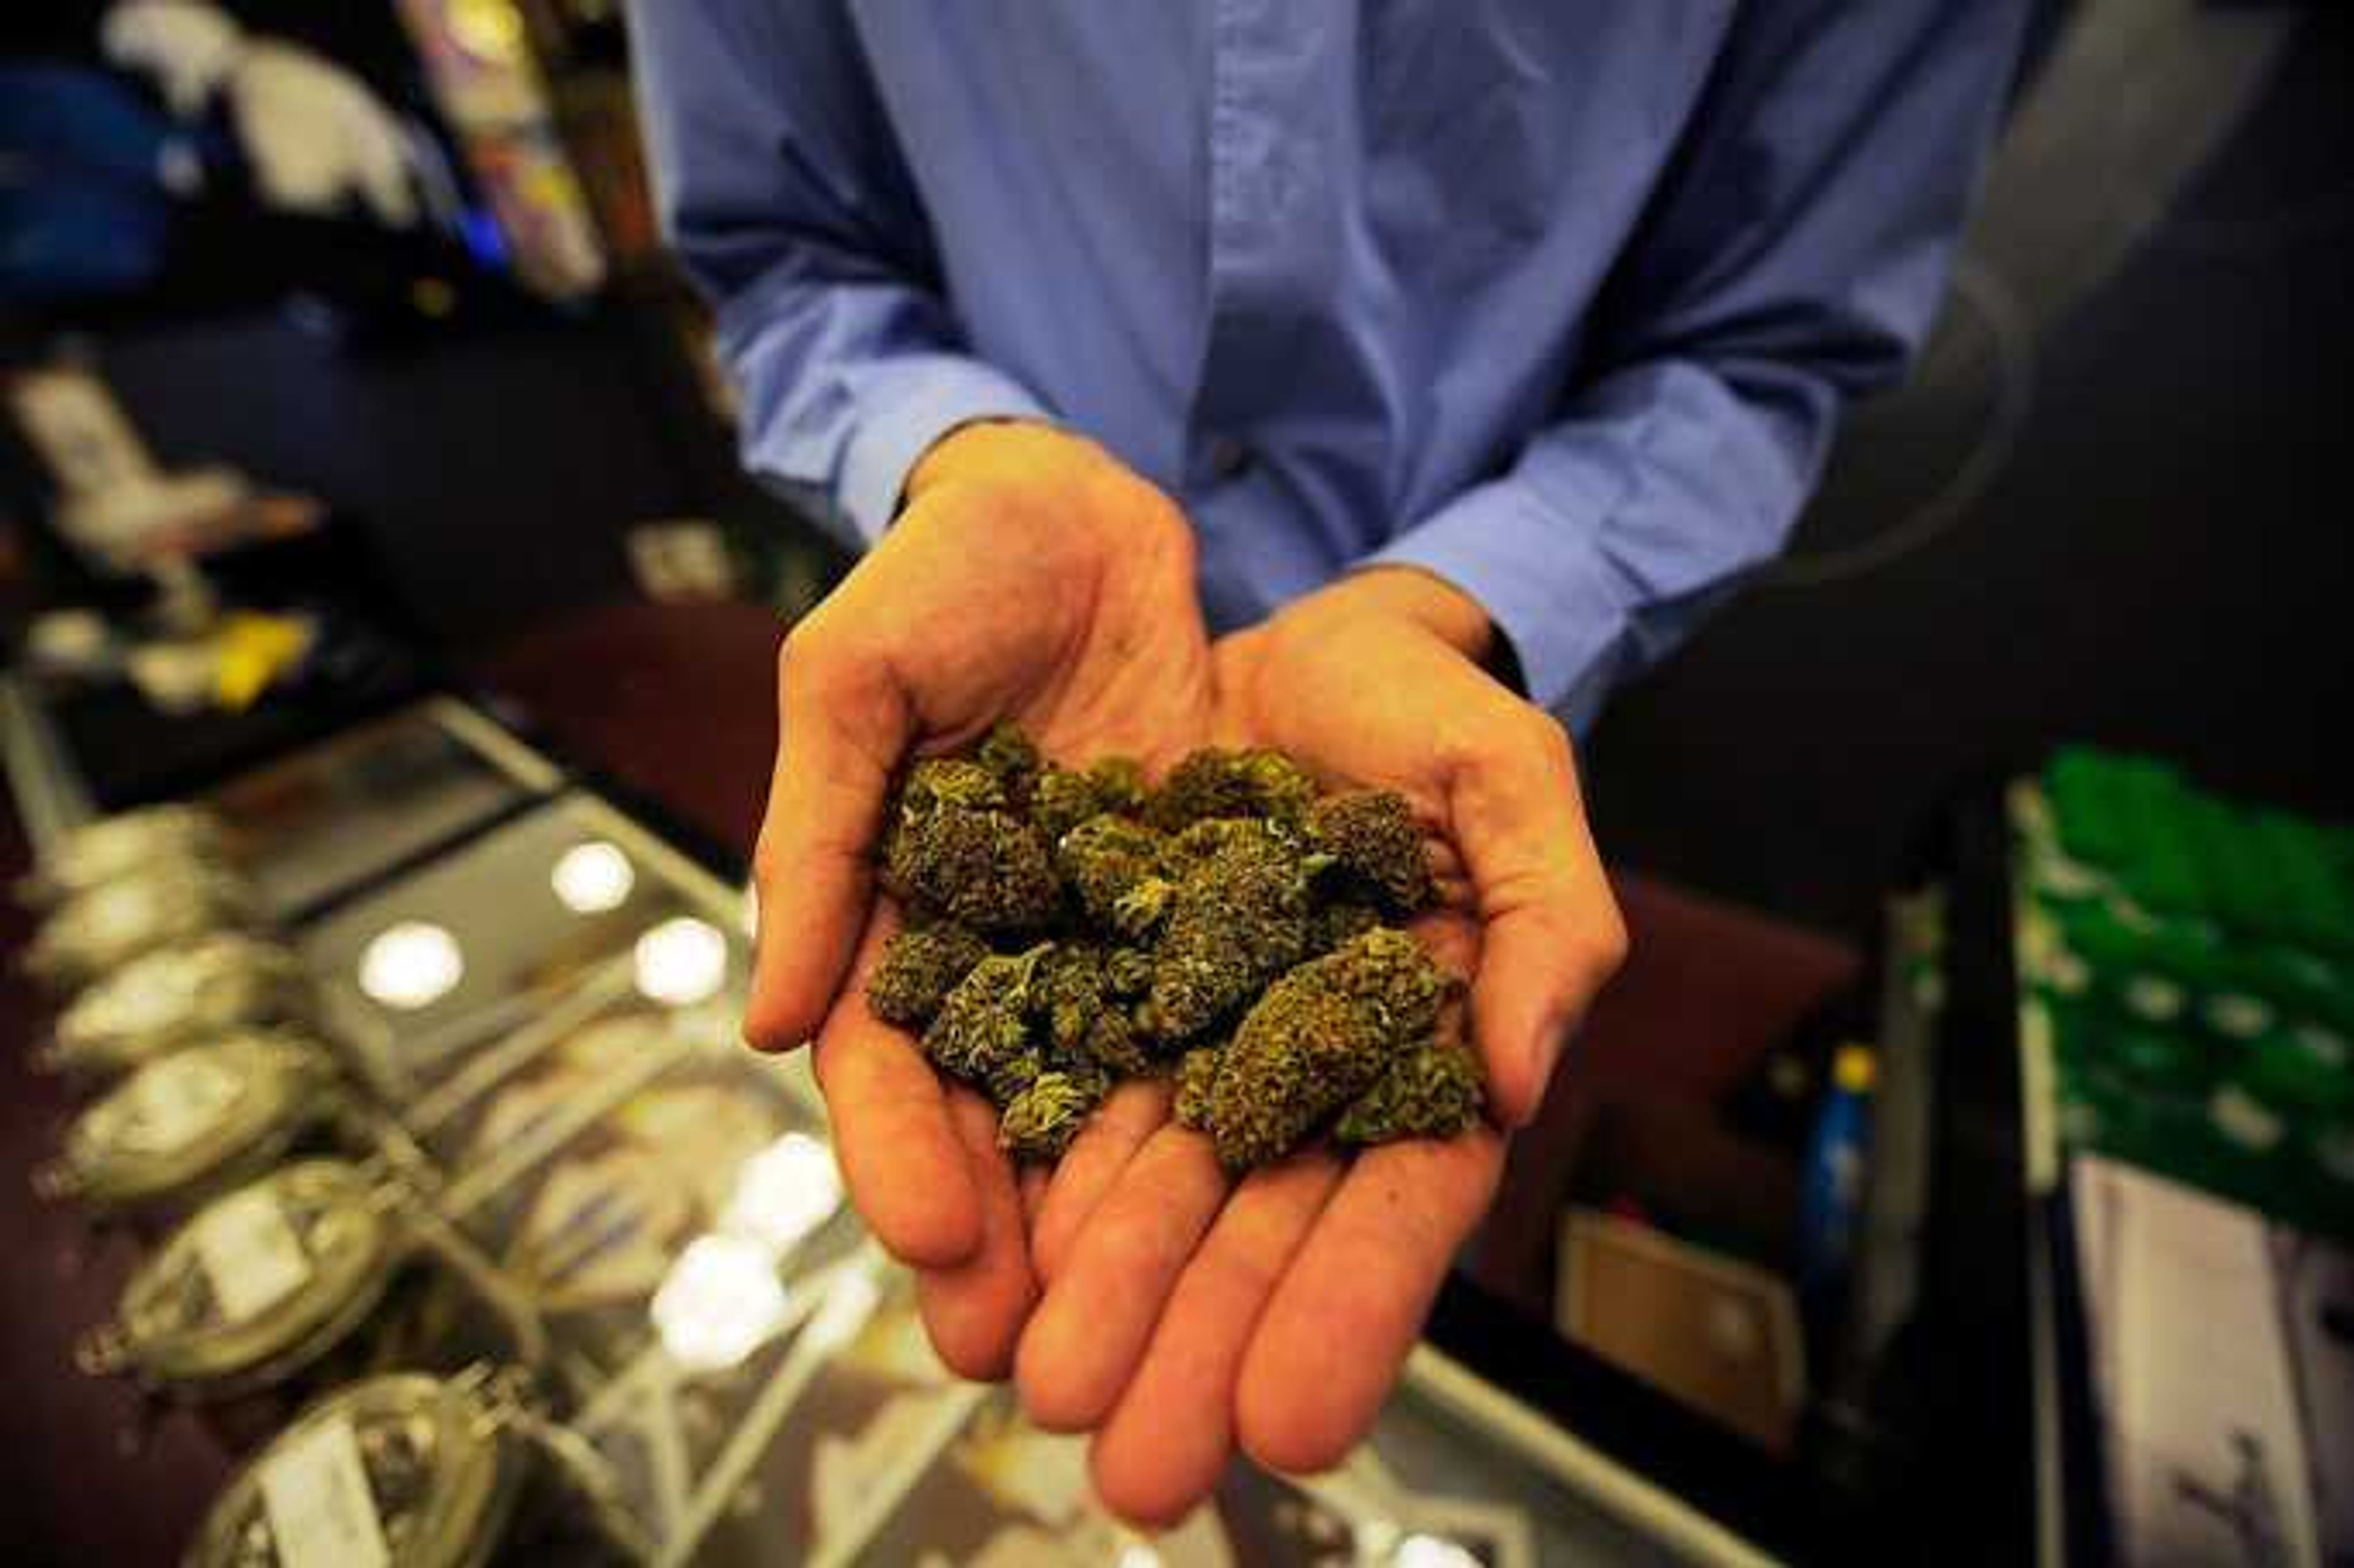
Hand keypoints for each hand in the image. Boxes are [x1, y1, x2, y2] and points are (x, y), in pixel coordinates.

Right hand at [747, 423, 1214, 1340]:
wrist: (1076, 506)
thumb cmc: (939, 575)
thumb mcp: (855, 680)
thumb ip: (817, 837)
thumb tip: (763, 1022)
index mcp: (890, 911)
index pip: (882, 1058)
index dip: (898, 1148)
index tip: (929, 1234)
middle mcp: (996, 947)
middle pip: (998, 1111)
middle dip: (1006, 1230)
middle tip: (1026, 1349)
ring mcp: (1100, 931)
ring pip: (1106, 1088)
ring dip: (1113, 1205)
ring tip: (1141, 1312)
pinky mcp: (1197, 901)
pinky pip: (1213, 1005)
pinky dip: (1224, 1090)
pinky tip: (1257, 1177)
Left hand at [1011, 568, 1626, 1523]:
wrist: (1283, 636)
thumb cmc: (1422, 708)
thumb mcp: (1508, 781)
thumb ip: (1547, 921)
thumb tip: (1520, 1080)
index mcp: (1412, 1046)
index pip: (1396, 1202)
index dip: (1349, 1311)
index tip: (1292, 1422)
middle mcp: (1293, 1067)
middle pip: (1253, 1227)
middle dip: (1197, 1347)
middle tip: (1140, 1471)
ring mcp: (1186, 1031)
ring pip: (1143, 1183)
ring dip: (1099, 1295)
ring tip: (1041, 1391)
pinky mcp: (1085, 976)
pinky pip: (1048, 1083)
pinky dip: (1017, 1172)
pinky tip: (979, 1262)